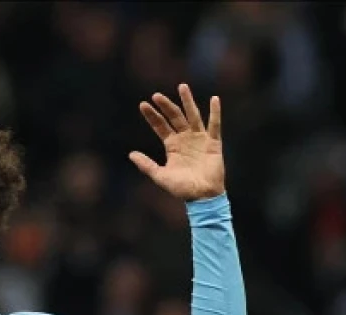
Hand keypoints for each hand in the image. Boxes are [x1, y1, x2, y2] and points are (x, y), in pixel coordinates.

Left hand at [130, 84, 224, 201]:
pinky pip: (214, 125)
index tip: (143, 104)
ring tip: (182, 87)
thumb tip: (130, 154)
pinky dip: (215, 112)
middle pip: (175, 117)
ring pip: (192, 116)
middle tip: (156, 95)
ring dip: (187, 102)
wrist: (202, 197)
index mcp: (172, 145)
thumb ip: (146, 165)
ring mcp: (199, 139)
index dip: (152, 116)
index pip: (160, 126)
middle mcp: (185, 139)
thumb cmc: (182, 188)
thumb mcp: (160, 176)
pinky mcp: (213, 143)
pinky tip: (214, 99)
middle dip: (166, 106)